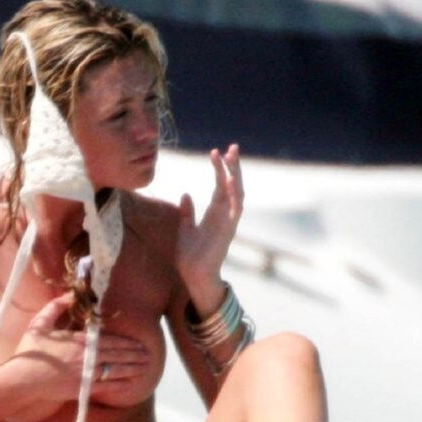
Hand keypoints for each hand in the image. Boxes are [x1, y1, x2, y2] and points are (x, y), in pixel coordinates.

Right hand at [7, 293, 148, 421]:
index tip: (140, 343)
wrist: (21, 379)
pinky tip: (130, 383)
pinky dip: (120, 385)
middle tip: (149, 355)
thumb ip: (56, 307)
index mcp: (79, 341)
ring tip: (145, 367)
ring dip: (133, 369)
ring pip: (116, 371)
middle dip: (135, 355)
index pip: (110, 340)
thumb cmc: (30, 351)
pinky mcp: (82, 390)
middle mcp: (86, 357)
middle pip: (117, 355)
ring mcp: (86, 374)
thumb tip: (71, 294)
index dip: (127, 343)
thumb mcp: (40, 323)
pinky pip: (106, 387)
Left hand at [177, 144, 243, 315]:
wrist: (193, 274)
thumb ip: (187, 212)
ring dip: (235, 174)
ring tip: (232, 156)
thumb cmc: (190, 255)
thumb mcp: (184, 229)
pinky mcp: (228, 230)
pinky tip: (231, 179)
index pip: (220, 186)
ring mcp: (228, 221)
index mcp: (214, 214)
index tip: (214, 153)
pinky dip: (234, 193)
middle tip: (231, 147)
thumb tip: (186, 194)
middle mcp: (224, 215)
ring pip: (236, 193)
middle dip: (232, 166)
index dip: (219, 169)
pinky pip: (235, 209)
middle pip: (231, 185)